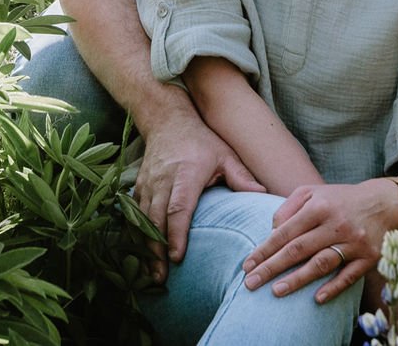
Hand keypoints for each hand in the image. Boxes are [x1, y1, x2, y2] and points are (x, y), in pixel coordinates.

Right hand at [134, 112, 265, 277]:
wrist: (167, 120)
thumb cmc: (201, 141)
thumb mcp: (225, 154)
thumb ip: (241, 176)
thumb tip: (264, 196)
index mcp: (186, 174)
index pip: (178, 208)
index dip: (176, 234)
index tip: (177, 257)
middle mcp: (163, 181)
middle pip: (155, 219)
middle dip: (157, 250)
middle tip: (161, 277)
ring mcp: (148, 183)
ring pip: (142, 219)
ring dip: (146, 247)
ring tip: (152, 272)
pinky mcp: (139, 186)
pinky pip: (133, 214)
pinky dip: (137, 234)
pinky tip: (142, 253)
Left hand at [238, 180, 397, 304]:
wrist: (383, 203)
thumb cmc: (339, 200)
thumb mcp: (313, 192)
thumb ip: (288, 208)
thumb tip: (272, 231)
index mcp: (319, 207)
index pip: (286, 232)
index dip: (265, 250)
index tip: (247, 265)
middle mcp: (336, 224)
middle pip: (299, 249)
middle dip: (272, 267)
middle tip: (251, 283)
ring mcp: (353, 242)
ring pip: (322, 263)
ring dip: (298, 279)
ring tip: (276, 291)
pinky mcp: (369, 257)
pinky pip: (349, 275)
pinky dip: (333, 287)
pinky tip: (317, 299)